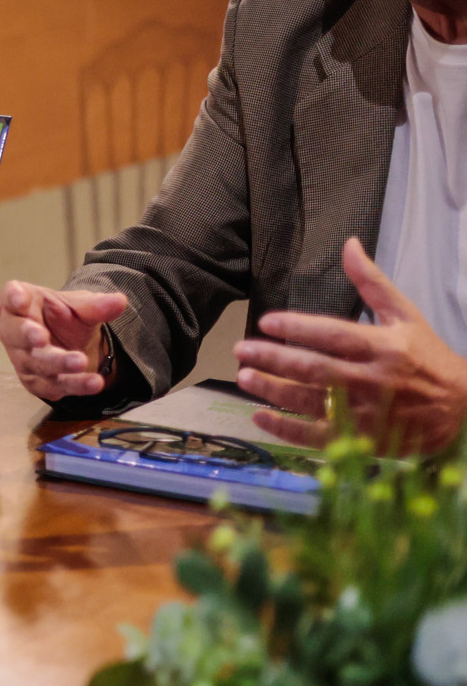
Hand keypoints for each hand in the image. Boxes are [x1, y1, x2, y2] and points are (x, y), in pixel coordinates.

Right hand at [0, 281, 127, 400]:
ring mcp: (22, 359)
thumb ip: (95, 306)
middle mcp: (14, 331)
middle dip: (27, 336)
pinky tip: (92, 382)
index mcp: (22, 303)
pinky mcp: (36, 382)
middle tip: (42, 338)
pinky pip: (52, 386)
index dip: (13, 297)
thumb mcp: (80, 306)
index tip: (20, 299)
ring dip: (57, 364)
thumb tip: (119, 301)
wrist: (73, 345)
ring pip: (34, 364)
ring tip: (79, 361)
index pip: (10, 296)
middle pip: (15, 334)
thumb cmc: (65, 318)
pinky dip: (74, 384)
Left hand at [233, 237, 466, 452]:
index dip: (298, 328)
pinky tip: (260, 417)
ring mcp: (367, 413)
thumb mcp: (406, 316)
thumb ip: (372, 282)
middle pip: (317, 369)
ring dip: (274, 391)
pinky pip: (319, 437)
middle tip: (242, 350)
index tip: (267, 321)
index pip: (334, 335)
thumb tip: (349, 244)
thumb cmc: (428, 358)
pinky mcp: (363, 440)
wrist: (463, 410)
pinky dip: (288, 429)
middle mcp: (374, 380)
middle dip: (275, 359)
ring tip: (245, 377)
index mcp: (384, 346)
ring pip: (313, 402)